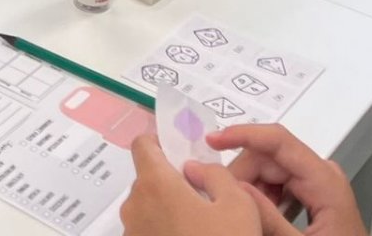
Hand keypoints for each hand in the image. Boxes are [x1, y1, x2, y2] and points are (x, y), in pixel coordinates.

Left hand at [119, 134, 275, 235]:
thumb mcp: (238, 204)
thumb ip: (215, 174)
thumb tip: (196, 168)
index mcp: (155, 183)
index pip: (142, 144)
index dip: (161, 143)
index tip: (181, 153)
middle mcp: (135, 205)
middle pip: (148, 179)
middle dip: (173, 183)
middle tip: (204, 197)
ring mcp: (133, 232)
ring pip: (149, 208)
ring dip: (170, 210)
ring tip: (203, 226)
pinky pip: (149, 231)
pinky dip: (165, 231)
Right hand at [215, 126, 367, 235]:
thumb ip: (268, 218)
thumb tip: (234, 188)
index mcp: (326, 182)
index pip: (280, 141)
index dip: (243, 135)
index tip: (212, 141)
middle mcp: (323, 175)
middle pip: (270, 157)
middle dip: (242, 174)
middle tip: (224, 199)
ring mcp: (319, 184)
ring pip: (270, 170)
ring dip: (250, 188)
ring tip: (243, 213)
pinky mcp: (314, 195)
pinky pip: (278, 185)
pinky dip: (262, 197)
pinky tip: (258, 217)